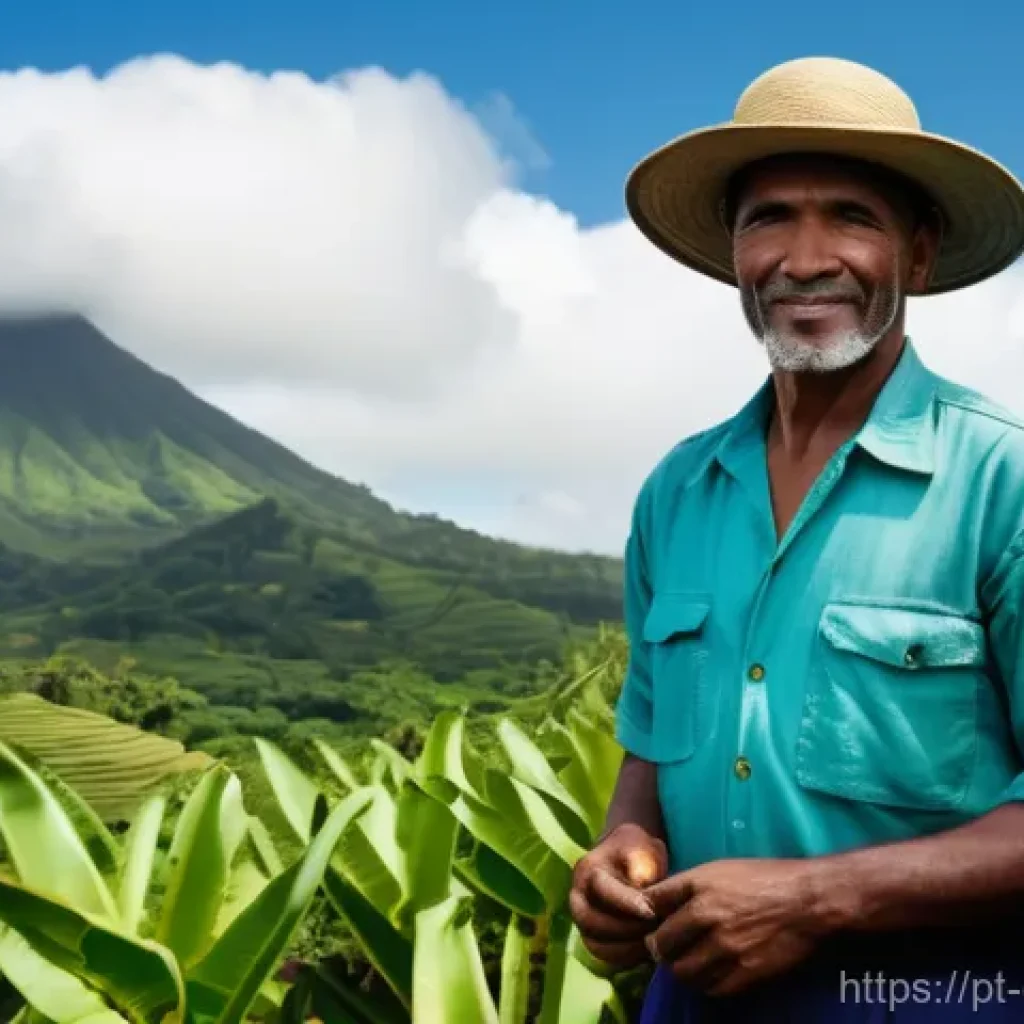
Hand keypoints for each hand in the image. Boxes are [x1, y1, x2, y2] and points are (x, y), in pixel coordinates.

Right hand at [569, 823, 667, 968]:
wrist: (629, 858)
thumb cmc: (637, 851)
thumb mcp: (641, 848)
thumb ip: (640, 862)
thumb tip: (639, 882)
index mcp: (587, 870)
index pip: (603, 891)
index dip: (627, 904)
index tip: (652, 912)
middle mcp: (578, 896)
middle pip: (591, 922)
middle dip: (625, 930)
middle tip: (653, 930)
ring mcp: (582, 919)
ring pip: (595, 944)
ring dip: (625, 949)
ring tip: (651, 944)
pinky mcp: (591, 936)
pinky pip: (602, 957)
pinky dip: (624, 959)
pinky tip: (645, 952)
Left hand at [643, 858, 828, 995]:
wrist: (806, 900)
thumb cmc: (761, 878)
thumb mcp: (718, 869)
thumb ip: (685, 885)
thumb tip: (653, 900)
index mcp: (699, 889)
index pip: (651, 906)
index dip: (645, 916)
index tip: (649, 922)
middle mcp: (708, 918)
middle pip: (662, 945)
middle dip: (660, 948)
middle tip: (667, 947)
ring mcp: (727, 948)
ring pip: (684, 972)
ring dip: (681, 969)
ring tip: (688, 961)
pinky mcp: (746, 972)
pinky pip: (712, 988)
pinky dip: (706, 984)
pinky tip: (711, 972)